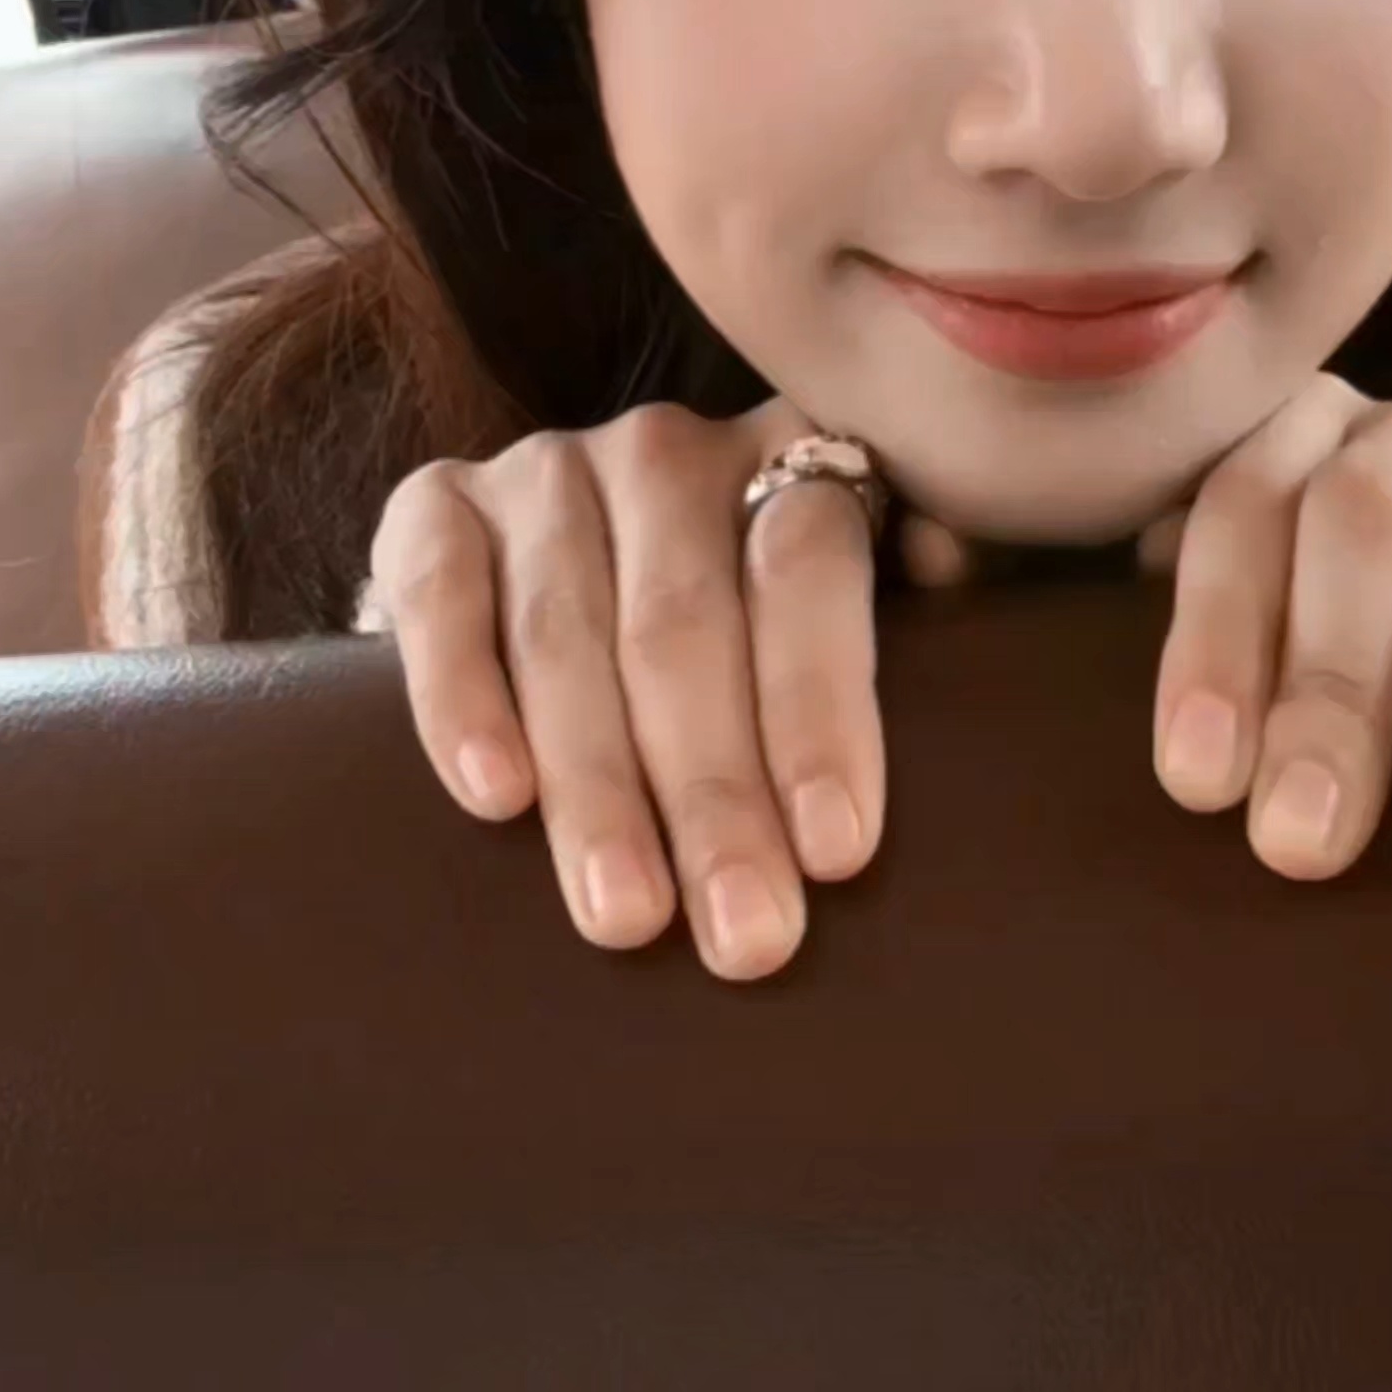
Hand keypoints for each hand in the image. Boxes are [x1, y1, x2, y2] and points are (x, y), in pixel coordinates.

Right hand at [371, 399, 883, 974]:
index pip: (810, 571)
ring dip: (597, 788)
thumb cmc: (761, 638)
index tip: (838, 854)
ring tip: (627, 916)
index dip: (822, 711)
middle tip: (744, 936)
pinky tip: (496, 796)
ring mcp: (545, 472)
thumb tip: (955, 578)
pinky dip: (461, 700)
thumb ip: (918, 598)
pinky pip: (441, 599)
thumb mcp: (853, 610)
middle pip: (687, 628)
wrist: (583, 581)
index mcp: (794, 461)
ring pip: (567, 637)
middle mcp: (666, 454)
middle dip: (715, 797)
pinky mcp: (436, 507)